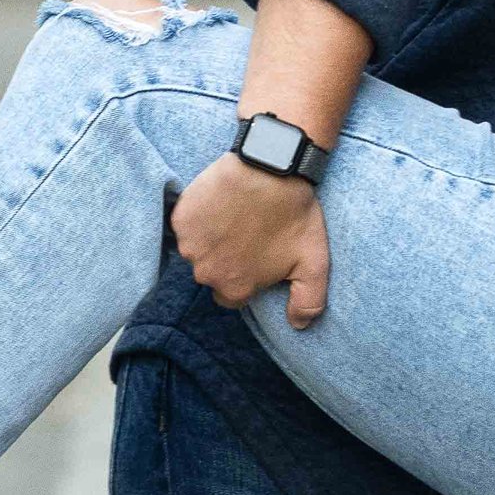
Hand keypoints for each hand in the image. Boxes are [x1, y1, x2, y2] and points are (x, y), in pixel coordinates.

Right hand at [171, 154, 331, 326]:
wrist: (270, 167)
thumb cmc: (293, 215)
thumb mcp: (314, 263)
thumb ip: (308, 302)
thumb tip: (298, 326)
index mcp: (235, 288)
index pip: (232, 295)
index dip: (245, 277)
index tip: (256, 257)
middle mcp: (206, 273)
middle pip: (212, 273)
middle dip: (226, 258)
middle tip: (248, 232)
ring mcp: (189, 244)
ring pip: (197, 249)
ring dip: (211, 238)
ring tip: (235, 216)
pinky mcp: (180, 218)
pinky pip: (186, 225)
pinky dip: (199, 217)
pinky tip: (220, 204)